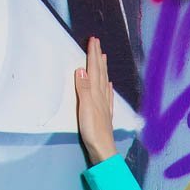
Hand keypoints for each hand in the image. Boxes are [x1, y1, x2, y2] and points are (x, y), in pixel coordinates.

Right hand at [75, 36, 116, 163]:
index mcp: (96, 93)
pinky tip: (109, 85)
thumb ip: (83, 88)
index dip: (93, 54)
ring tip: (104, 58)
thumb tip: (81, 68)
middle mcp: (102, 97)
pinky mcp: (104, 115)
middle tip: (98, 43)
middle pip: (100, 73)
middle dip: (98, 57)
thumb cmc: (93, 130)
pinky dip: (107, 88)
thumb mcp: (85, 107)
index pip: (93, 69)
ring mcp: (104, 106)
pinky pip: (107, 96)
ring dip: (103, 69)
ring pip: (104, 82)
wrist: (103, 150)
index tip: (93, 40)